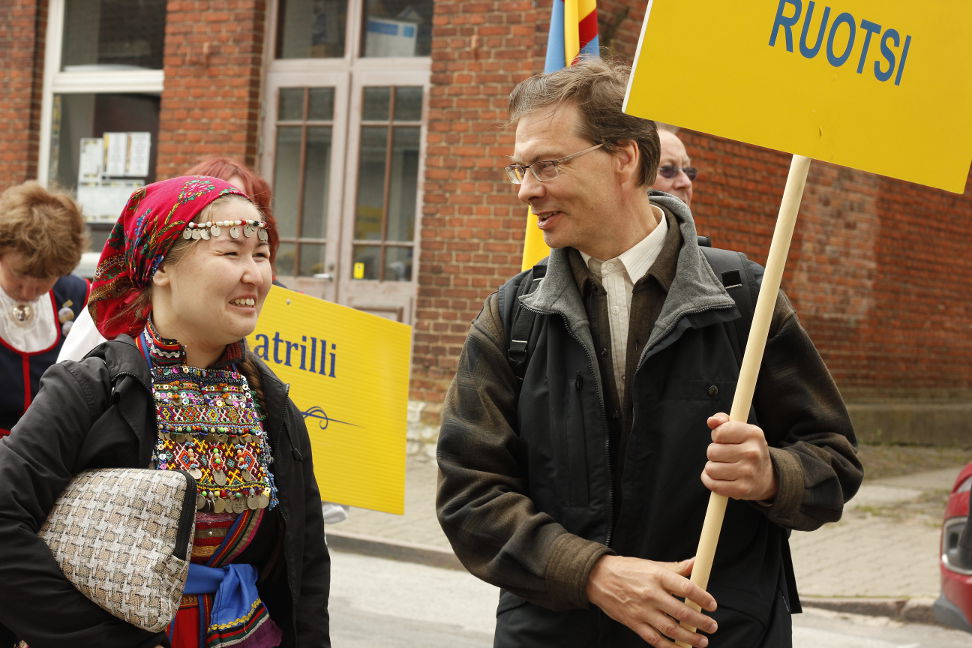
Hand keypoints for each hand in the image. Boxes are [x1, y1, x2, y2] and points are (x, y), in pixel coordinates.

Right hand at [585, 555, 717, 647]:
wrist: (597, 578)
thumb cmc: (627, 570)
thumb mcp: (652, 564)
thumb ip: (676, 568)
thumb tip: (696, 563)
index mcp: (657, 576)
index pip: (686, 588)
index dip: (703, 598)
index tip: (712, 605)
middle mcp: (650, 594)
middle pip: (681, 612)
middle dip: (701, 622)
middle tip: (712, 626)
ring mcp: (642, 610)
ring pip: (671, 629)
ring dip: (689, 638)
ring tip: (701, 641)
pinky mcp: (633, 623)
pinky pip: (655, 639)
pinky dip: (669, 647)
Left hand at [701, 413, 776, 500]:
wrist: (766, 477)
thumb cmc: (747, 449)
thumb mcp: (740, 430)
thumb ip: (723, 421)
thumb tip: (711, 421)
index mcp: (753, 434)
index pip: (719, 432)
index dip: (717, 436)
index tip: (725, 440)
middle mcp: (753, 453)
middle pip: (712, 451)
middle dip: (714, 453)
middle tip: (726, 455)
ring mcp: (748, 473)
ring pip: (710, 468)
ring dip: (712, 468)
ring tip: (725, 466)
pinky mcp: (742, 490)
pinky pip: (713, 484)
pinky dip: (710, 480)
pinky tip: (719, 477)